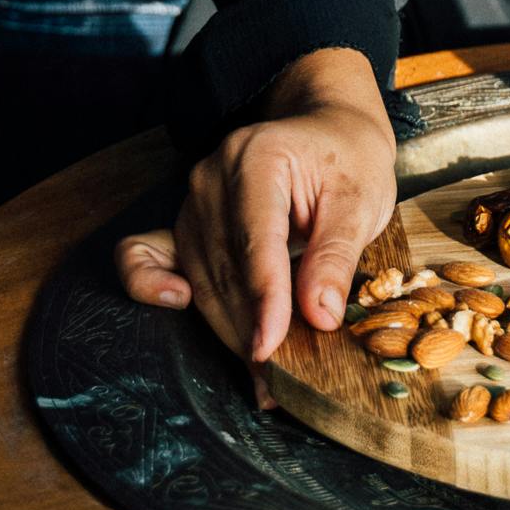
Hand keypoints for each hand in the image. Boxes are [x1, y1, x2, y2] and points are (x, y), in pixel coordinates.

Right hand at [115, 43, 397, 369]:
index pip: (256, 242)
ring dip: (228, 326)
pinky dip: (150, 285)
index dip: (264, 300)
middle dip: (249, 327)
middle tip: (277, 380)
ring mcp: (192, 199)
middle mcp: (213, 177)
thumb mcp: (362, 199)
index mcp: (258, 157)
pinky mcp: (184, 221)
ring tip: (260, 373)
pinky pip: (146, 254)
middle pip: (224, 268)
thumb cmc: (348, 159)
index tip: (271, 348)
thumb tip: (318, 315)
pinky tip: (174, 305)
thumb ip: (336, 254)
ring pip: (200, 277)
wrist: (326, 129)